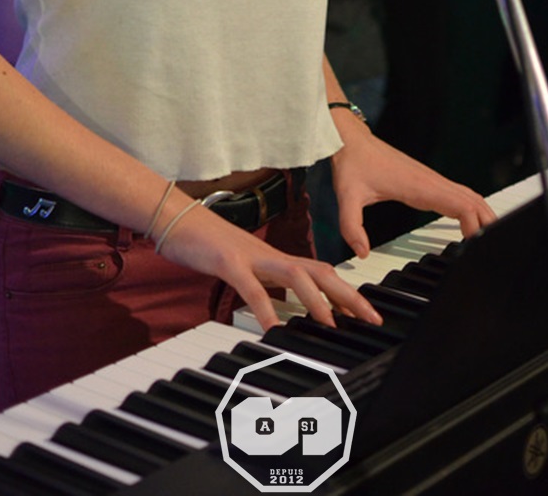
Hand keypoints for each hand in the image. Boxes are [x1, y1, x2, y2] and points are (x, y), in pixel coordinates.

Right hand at [152, 200, 384, 333]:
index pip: (321, 272)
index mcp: (274, 258)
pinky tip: (271, 331)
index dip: (346, 291)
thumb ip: (261, 287)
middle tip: (370, 319)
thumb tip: (277, 312)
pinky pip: (251, 288)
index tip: (367, 312)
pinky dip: (265, 309)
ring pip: (294, 275)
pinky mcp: (228, 262)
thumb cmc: (206, 244)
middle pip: (320, 271)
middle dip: (348, 295)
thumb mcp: (241, 269)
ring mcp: (250, 256)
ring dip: (316, 301)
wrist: (176, 217)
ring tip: (331, 325)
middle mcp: (270, 255)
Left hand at [330, 119, 496, 258]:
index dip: (474, 225)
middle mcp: (430, 181)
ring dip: (482, 213)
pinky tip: (471, 221)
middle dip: (487, 223)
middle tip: (493, 249)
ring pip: (468, 195)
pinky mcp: (427, 179)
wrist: (350, 140)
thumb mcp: (348, 197)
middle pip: (472, 200)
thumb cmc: (352, 165)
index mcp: (418, 186)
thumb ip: (351, 227)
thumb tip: (362, 253)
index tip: (474, 247)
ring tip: (489, 239)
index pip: (460, 205)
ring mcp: (430, 179)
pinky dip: (470, 207)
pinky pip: (457, 193)